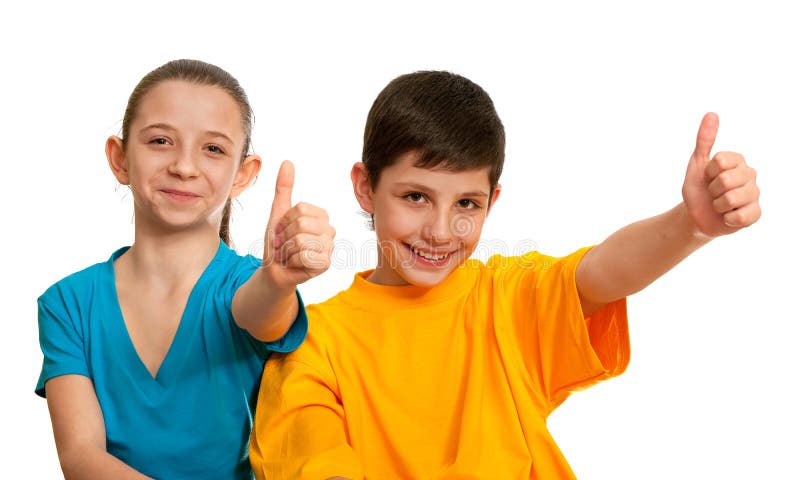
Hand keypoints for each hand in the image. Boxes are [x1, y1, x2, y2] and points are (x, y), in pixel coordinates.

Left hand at [263, 160, 335, 287]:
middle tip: (283, 244)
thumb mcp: (278, 212)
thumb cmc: (278, 242)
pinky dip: (292, 261)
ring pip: (302, 241)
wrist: (274, 270)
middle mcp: (329, 230)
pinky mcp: (326, 264)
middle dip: (284, 236)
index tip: (282, 230)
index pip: (301, 210)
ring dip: (286, 250)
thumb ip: (284, 188)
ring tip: (288, 254)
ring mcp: (329, 248)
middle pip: (302, 224)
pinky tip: (294, 264)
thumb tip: (287, 162)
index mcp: (321, 215)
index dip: (284, 221)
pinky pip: (305, 256)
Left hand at [682, 113, 760, 237]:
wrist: (696, 214)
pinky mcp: (755, 214)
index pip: (720, 161)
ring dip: (718, 205)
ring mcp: (754, 194)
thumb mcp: (697, 163)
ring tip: (719, 204)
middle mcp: (750, 175)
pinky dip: (726, 218)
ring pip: (732, 199)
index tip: (707, 177)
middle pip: (726, 180)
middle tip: (712, 192)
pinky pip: (740, 216)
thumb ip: (705, 139)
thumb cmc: (698, 188)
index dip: (708, 172)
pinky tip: (727, 216)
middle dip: (712, 190)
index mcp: (738, 160)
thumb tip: (711, 114)